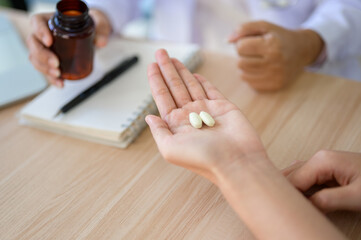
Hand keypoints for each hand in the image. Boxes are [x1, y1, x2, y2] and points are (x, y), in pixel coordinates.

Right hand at [27, 9, 111, 87]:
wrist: (90, 35)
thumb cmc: (88, 25)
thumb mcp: (97, 22)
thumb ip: (101, 29)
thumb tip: (101, 42)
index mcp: (51, 20)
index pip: (37, 22)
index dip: (40, 31)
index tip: (49, 41)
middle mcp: (44, 33)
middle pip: (33, 43)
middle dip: (42, 55)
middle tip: (56, 64)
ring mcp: (45, 48)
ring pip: (35, 58)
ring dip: (45, 69)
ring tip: (58, 75)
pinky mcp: (50, 61)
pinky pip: (45, 70)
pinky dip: (51, 78)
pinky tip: (60, 83)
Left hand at [145, 49, 265, 184]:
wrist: (236, 162)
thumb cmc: (203, 159)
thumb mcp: (170, 148)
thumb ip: (159, 131)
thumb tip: (149, 117)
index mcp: (175, 124)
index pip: (162, 97)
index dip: (156, 80)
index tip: (151, 65)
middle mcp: (189, 116)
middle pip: (174, 87)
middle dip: (167, 69)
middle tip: (160, 52)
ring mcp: (206, 110)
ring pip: (190, 85)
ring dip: (181, 71)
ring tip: (172, 58)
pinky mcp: (223, 106)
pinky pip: (210, 90)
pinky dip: (202, 81)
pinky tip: (194, 73)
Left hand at [229, 21, 323, 90]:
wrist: (302, 50)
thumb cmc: (278, 36)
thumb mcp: (263, 26)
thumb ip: (243, 29)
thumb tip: (227, 41)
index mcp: (272, 45)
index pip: (240, 48)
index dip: (242, 43)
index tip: (252, 42)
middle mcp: (275, 62)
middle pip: (240, 63)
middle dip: (243, 56)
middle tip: (255, 52)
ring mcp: (276, 76)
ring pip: (243, 75)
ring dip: (246, 67)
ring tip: (257, 60)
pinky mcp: (276, 86)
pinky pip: (251, 84)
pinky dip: (252, 76)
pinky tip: (261, 69)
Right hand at [283, 150, 360, 211]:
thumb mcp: (357, 196)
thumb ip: (328, 200)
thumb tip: (305, 206)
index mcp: (322, 161)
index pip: (293, 181)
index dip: (288, 198)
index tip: (285, 212)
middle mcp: (318, 158)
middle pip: (291, 176)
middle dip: (287, 193)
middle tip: (285, 211)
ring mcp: (322, 162)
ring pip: (296, 177)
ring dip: (293, 192)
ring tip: (290, 206)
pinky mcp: (327, 169)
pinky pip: (306, 178)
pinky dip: (300, 188)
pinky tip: (299, 199)